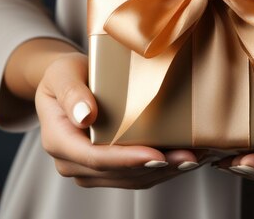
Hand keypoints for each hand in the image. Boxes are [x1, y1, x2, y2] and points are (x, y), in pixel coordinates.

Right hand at [34, 52, 203, 188]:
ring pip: (131, 179)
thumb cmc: (65, 75)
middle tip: (189, 157)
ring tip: (194, 158)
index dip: (127, 159)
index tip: (157, 154)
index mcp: (58, 140)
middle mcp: (72, 162)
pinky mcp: (108, 169)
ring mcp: (90, 169)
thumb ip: (71, 93)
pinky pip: (136, 175)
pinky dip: (162, 169)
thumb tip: (85, 116)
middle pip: (118, 173)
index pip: (94, 157)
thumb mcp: (62, 74)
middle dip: (156, 167)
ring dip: (165, 172)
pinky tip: (184, 158)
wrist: (66, 83)